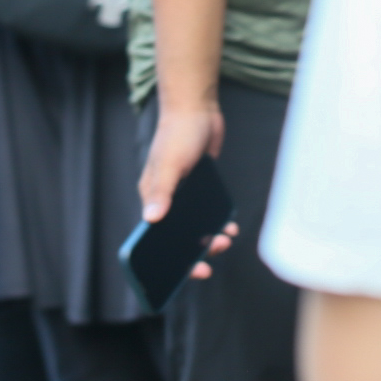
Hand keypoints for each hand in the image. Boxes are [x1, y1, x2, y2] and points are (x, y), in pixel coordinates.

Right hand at [139, 96, 237, 279]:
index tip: (191, 272)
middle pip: (178, 236)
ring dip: (209, 236)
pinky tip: (229, 223)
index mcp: (152, 197)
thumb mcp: (169, 163)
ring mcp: (184, 193)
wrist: (197, 109)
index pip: (156, 237)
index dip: (171, 259)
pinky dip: (218, 220)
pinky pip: (207, 211)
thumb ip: (161, 191)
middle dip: (197, 250)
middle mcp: (166, 199)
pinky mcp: (200, 187)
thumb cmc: (178, 134)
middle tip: (216, 252)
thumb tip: (151, 220)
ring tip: (225, 238)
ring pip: (195, 226)